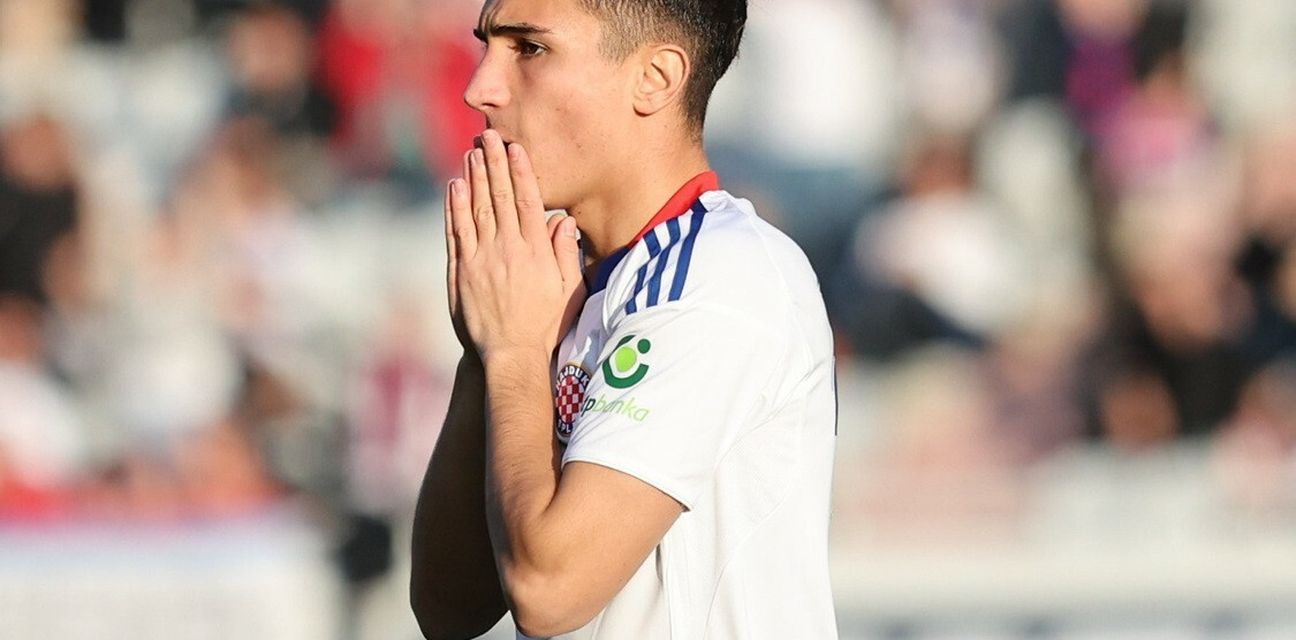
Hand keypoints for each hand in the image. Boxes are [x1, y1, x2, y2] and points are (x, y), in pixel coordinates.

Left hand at [447, 130, 584, 361]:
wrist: (511, 356)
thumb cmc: (547, 325)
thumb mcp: (570, 290)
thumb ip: (567, 254)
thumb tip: (563, 221)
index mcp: (535, 252)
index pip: (527, 202)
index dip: (520, 172)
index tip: (515, 148)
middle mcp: (507, 250)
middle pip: (498, 198)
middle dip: (493, 164)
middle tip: (487, 136)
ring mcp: (481, 260)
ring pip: (475, 210)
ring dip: (473, 178)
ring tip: (471, 153)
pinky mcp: (462, 273)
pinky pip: (457, 233)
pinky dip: (454, 208)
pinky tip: (454, 187)